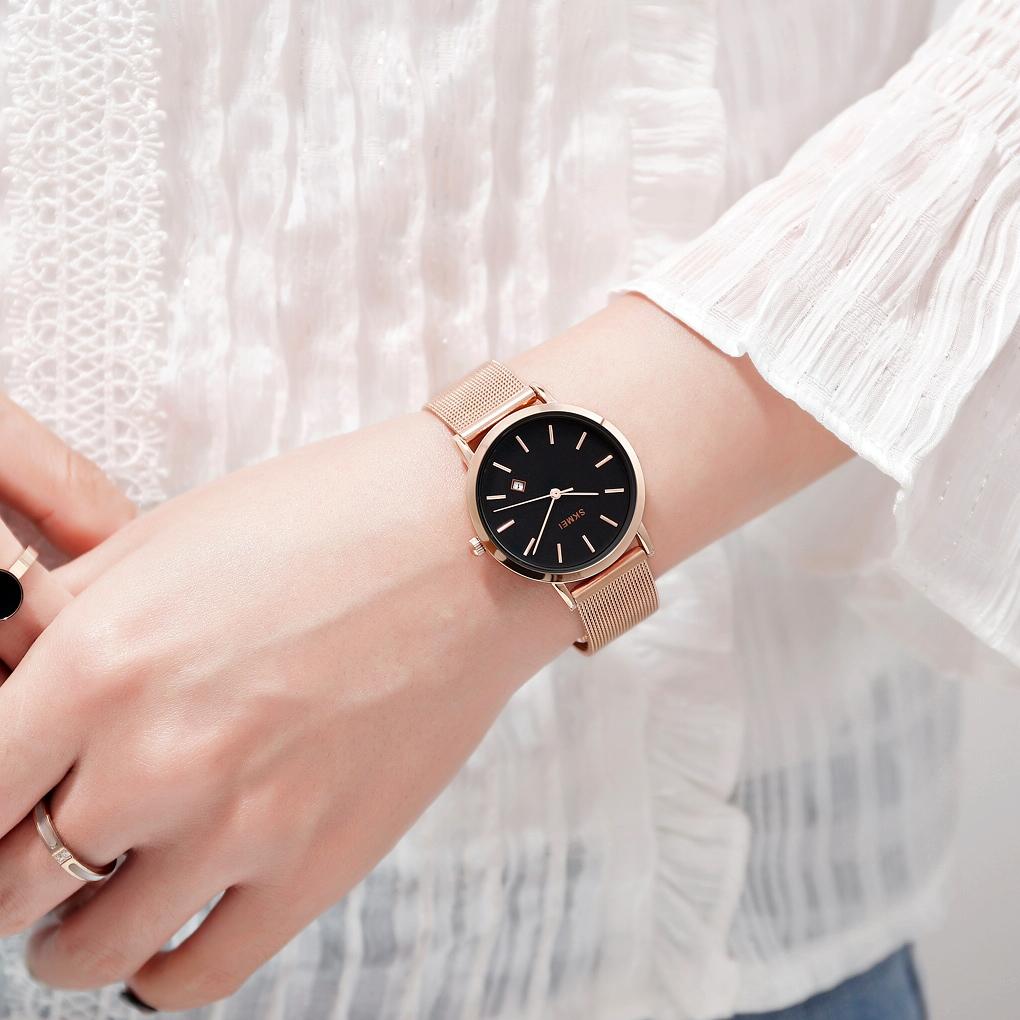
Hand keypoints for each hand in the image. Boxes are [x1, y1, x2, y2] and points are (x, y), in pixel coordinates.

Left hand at [0, 411, 575, 1011]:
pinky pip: (191, 977)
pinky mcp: (317, 867)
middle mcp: (157, 759)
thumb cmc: (328, 522)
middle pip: (4, 884)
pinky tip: (160, 930)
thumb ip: (63, 621)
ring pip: (84, 952)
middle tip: (33, 844)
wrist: (471, 545)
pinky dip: (152, 970)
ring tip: (89, 896)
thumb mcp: (168, 540)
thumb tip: (7, 679)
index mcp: (102, 662)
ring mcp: (241, 826)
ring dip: (66, 935)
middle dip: (5, 872)